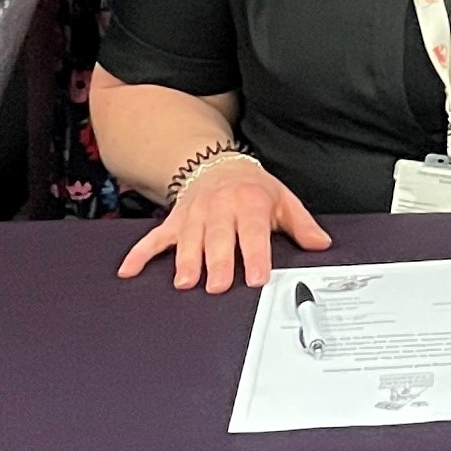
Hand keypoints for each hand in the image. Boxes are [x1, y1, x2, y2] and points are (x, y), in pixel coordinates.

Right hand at [118, 150, 327, 290]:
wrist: (215, 164)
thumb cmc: (252, 189)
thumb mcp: (282, 200)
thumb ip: (301, 225)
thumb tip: (321, 244)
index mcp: (249, 203)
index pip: (253, 231)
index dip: (255, 254)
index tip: (257, 277)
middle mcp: (219, 208)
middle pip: (218, 239)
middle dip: (217, 262)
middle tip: (218, 286)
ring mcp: (193, 216)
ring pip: (188, 240)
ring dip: (185, 261)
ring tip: (185, 283)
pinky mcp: (174, 222)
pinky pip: (154, 238)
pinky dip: (140, 254)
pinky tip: (128, 271)